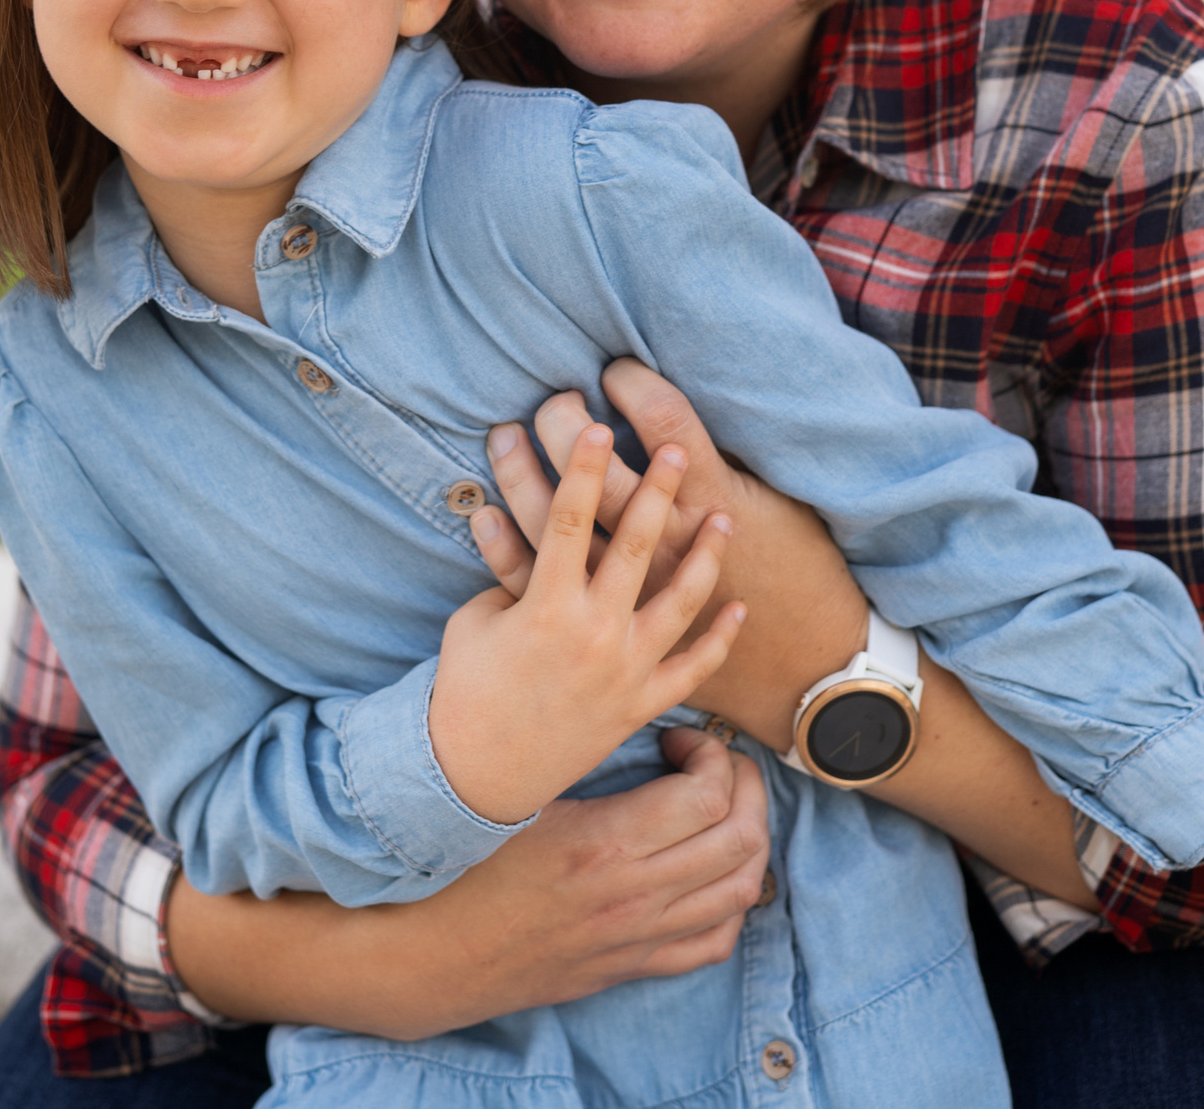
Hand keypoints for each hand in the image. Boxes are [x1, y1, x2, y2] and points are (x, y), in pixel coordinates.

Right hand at [167, 725, 773, 1039]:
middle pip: (738, 840)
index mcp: (601, 842)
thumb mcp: (498, 781)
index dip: (712, 754)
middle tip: (718, 761)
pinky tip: (713, 874)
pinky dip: (729, 907)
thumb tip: (544, 624)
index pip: (706, 795)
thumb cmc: (452, 854)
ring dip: (749, 841)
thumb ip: (536, 709)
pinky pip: (712, 944)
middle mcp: (630, 896)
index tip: (682, 733)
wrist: (423, 950)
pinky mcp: (628, 967)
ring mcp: (634, 939)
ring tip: (726, 807)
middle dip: (745, 790)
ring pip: (736, 892)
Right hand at [432, 423, 745, 823]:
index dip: (585, 469)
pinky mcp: (640, 706)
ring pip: (679, 601)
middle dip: (658, 492)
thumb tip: (513, 524)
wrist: (476, 777)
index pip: (569, 518)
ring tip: (724, 516)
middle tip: (677, 453)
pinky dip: (718, 638)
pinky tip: (738, 607)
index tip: (600, 427)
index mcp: (545, 606)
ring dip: (706, 556)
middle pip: (636, 545)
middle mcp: (594, 633)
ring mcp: (624, 671)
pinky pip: (692, 668)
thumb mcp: (475, 620)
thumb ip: (505, 572)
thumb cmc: (465, 691)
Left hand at [477, 363, 1097, 907]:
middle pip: (595, 468)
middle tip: (550, 398)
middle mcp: (662, 548)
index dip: (633, 384)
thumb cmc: (803, 579)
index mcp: (706, 506)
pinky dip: (505, 547)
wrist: (808, 676)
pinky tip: (485, 512)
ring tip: (504, 436)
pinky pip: (541, 588)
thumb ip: (728, 465)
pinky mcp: (606, 630)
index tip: (614, 369)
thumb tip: (677, 422)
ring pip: (556, 526)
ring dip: (523, 475)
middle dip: (563, 424)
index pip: (661, 420)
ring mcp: (628, 596)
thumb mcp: (780, 507)